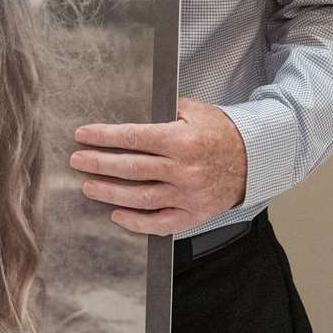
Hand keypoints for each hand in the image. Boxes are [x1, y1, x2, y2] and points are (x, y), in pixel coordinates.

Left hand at [69, 98, 247, 235]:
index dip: (104, 137)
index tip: (82, 135)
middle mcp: (183, 170)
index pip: (133, 137)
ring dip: (110, 193)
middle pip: (131, 168)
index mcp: (181, 140)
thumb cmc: (222, 132)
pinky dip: (136, 222)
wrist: (256, 159)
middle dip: (98, 163)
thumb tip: (135, 109)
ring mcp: (188, 195)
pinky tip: (116, 215)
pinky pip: (160, 223)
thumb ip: (166, 110)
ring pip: (140, 198)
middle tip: (76, 160)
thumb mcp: (197, 110)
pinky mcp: (194, 214)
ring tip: (88, 186)